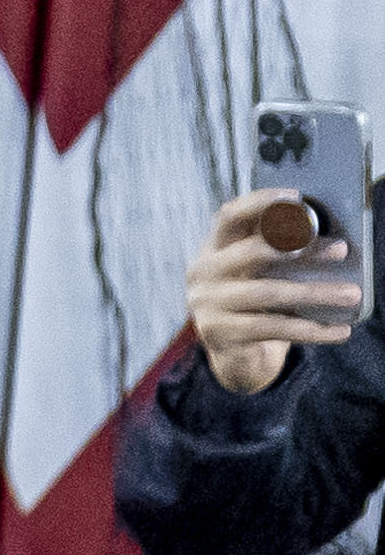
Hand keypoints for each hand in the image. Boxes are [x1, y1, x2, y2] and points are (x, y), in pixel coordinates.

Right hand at [190, 193, 364, 394]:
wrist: (236, 357)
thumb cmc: (257, 307)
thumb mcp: (260, 275)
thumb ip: (276, 254)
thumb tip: (330, 237)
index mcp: (212, 249)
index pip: (228, 216)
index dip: (259, 203)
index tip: (295, 197)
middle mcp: (203, 272)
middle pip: (251, 252)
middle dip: (300, 249)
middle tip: (341, 250)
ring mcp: (207, 303)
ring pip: (267, 293)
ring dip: (315, 292)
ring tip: (351, 294)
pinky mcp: (220, 333)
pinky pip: (273, 327)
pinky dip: (311, 329)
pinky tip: (339, 331)